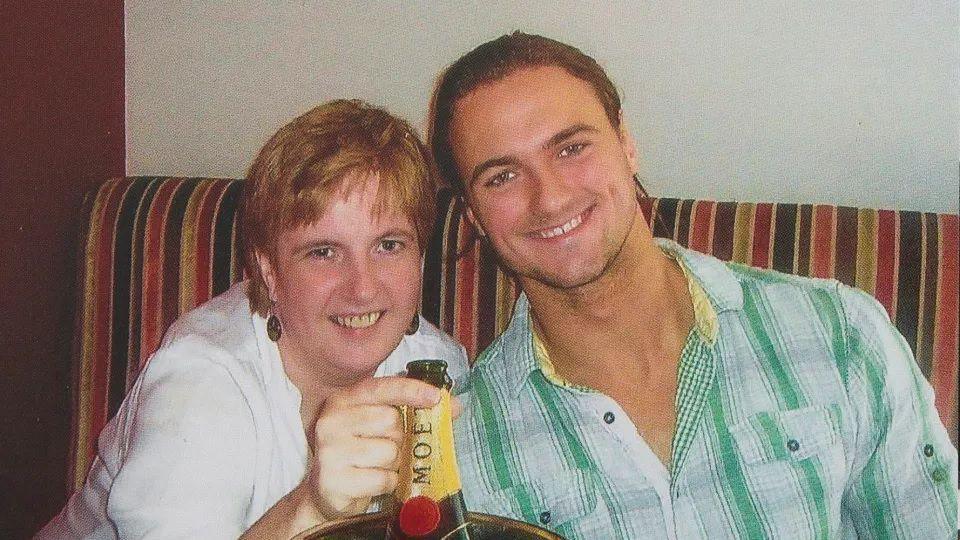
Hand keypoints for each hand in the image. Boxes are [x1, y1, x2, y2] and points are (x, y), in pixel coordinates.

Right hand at [303, 376, 453, 520]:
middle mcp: (332, 421)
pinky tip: (371, 481)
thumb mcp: (381, 426)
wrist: (327, 492)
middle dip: (399, 438)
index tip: (435, 397)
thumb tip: (454, 405)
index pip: (381, 388)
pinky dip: (386, 483)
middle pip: (391, 421)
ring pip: (389, 452)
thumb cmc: (360, 453)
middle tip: (388, 447)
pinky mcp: (334, 481)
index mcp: (343, 400)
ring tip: (377, 466)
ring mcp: (330, 452)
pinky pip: (383, 479)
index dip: (411, 390)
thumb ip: (414, 412)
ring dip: (393, 463)